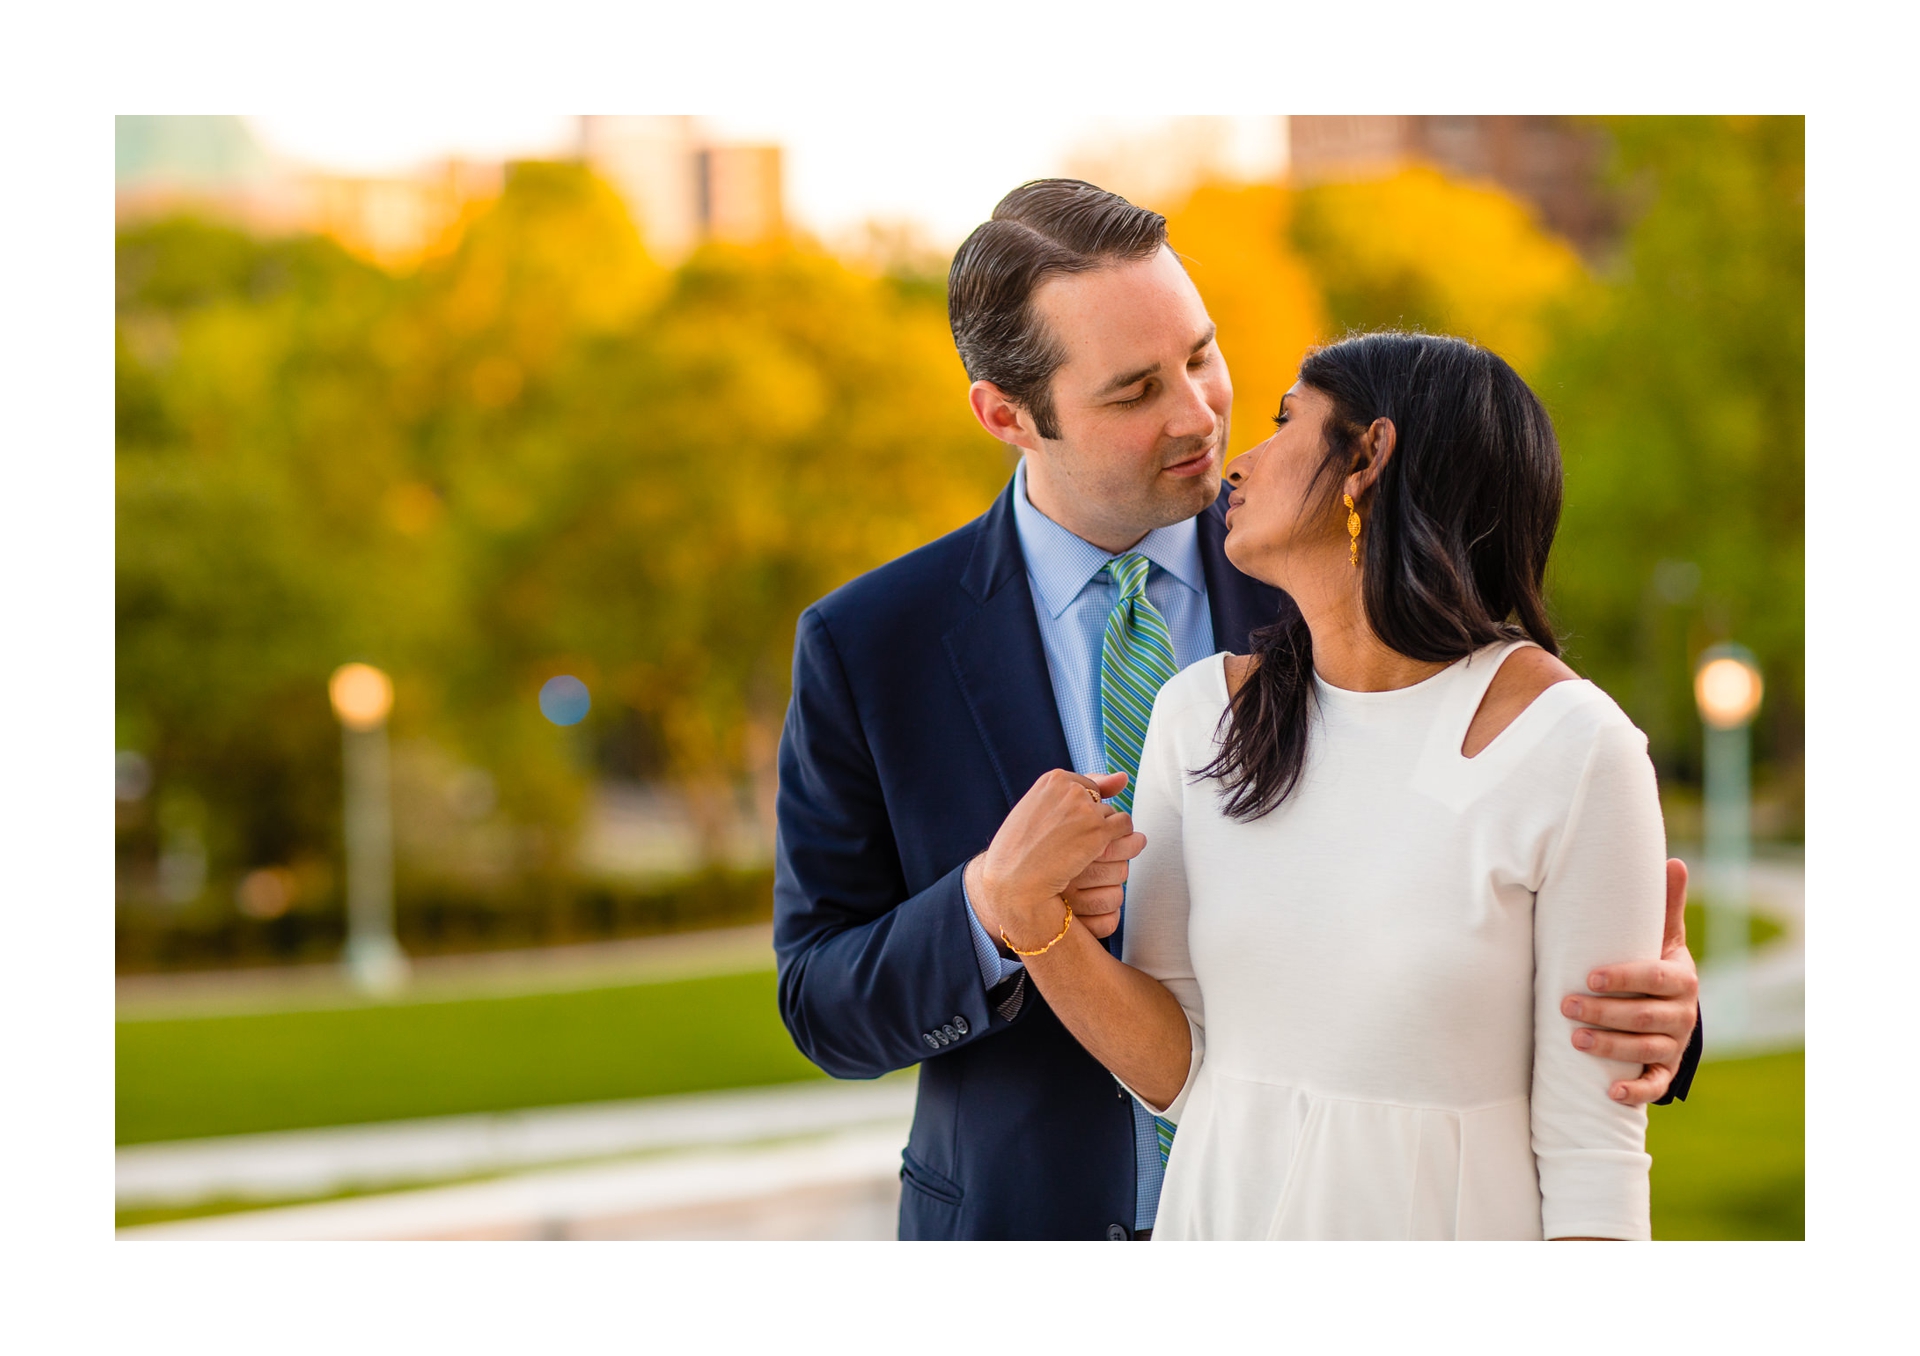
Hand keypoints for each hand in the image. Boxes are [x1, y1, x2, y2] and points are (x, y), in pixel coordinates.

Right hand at [969, 769, 1142, 951]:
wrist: (1012, 881)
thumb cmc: (1018, 851)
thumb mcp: (1038, 812)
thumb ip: (1076, 792)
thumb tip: (1124, 777)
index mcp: (1053, 780)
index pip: (1087, 788)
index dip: (1082, 814)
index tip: (1072, 830)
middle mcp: (1071, 790)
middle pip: (1102, 804)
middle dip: (1094, 825)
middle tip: (1073, 847)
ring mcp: (1086, 810)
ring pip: (1116, 817)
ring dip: (1109, 836)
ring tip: (1087, 855)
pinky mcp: (1098, 831)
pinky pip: (1125, 828)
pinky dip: (1122, 842)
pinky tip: (1100, 858)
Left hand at [1561, 858, 1700, 1104]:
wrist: (1672, 1006)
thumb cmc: (1655, 962)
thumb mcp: (1662, 935)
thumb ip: (1663, 905)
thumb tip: (1674, 860)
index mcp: (1681, 978)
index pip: (1655, 977)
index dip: (1625, 977)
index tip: (1590, 977)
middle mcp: (1682, 1014)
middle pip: (1646, 1016)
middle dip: (1605, 1013)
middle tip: (1565, 1007)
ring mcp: (1674, 1044)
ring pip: (1647, 1050)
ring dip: (1612, 1048)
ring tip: (1575, 1042)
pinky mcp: (1666, 1070)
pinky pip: (1656, 1086)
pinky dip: (1637, 1092)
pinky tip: (1611, 1093)